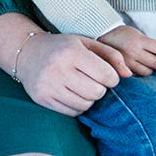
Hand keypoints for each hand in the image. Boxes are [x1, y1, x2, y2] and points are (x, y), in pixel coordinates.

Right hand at [14, 33, 130, 115]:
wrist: (27, 53)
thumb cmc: (63, 48)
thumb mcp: (86, 43)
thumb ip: (112, 55)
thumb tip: (128, 75)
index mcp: (71, 52)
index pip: (106, 75)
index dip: (112, 78)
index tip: (106, 74)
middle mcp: (58, 69)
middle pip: (97, 92)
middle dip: (100, 88)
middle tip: (92, 81)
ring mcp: (48, 86)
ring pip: (85, 104)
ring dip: (89, 98)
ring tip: (81, 86)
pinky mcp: (42, 99)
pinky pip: (72, 112)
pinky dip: (77, 106)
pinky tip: (71, 93)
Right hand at [99, 26, 155, 76]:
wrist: (100, 34)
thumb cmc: (121, 33)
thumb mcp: (136, 34)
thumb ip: (148, 44)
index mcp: (140, 40)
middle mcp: (134, 52)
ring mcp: (127, 61)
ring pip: (147, 72)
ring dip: (153, 70)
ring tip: (154, 66)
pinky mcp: (121, 69)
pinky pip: (136, 75)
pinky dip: (140, 73)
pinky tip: (141, 68)